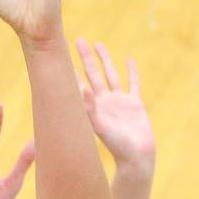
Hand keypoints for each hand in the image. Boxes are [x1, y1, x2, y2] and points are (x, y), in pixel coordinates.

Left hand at [76, 39, 155, 166]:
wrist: (136, 157)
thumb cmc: (116, 146)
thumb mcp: (100, 127)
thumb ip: (90, 110)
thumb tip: (82, 88)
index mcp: (92, 106)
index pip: (78, 83)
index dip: (71, 69)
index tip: (61, 54)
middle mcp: (104, 102)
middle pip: (93, 73)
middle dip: (86, 57)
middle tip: (78, 40)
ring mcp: (119, 102)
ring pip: (111, 75)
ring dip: (105, 60)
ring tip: (98, 44)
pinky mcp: (135, 104)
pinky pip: (133, 83)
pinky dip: (132, 72)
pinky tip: (129, 60)